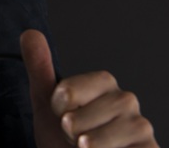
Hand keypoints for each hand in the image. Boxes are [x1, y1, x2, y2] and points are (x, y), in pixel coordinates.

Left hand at [21, 29, 157, 146]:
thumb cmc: (65, 136)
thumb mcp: (47, 103)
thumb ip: (40, 68)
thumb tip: (29, 33)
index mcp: (103, 83)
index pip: (68, 91)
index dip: (58, 107)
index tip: (61, 114)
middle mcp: (125, 100)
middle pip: (79, 117)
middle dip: (68, 130)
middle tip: (73, 135)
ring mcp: (139, 126)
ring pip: (95, 140)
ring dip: (83, 147)